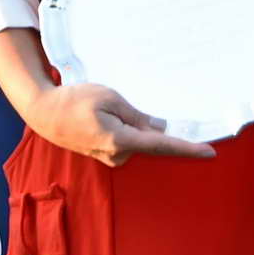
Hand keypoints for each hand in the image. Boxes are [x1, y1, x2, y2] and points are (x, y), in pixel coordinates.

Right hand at [26, 82, 216, 166]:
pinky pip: (128, 141)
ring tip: (115, 105)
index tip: (210, 152)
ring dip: (141, 127)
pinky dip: (132, 130)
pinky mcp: (105, 153)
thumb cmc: (74, 100)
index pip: (161, 145)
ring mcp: (110, 156)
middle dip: (165, 133)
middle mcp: (117, 154)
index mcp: (119, 140)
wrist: (44, 112)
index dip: (187, 148)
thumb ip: (136, 116)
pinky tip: (117, 115)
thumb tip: (160, 127)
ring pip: (139, 140)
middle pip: (153, 144)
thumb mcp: (109, 98)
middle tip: (166, 117)